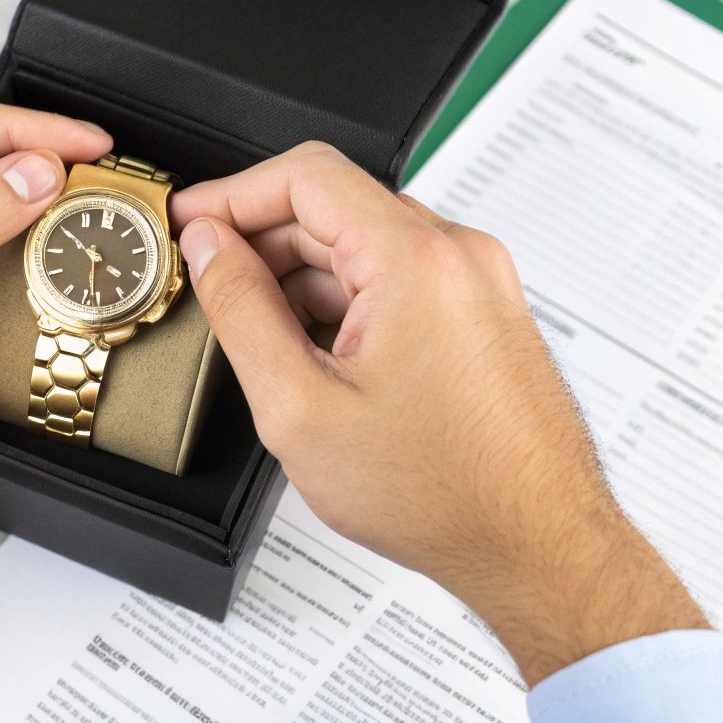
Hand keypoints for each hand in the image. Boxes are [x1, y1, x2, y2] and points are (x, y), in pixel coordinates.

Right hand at [172, 142, 705, 682]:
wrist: (534, 546)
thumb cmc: (444, 494)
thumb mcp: (300, 407)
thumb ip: (242, 312)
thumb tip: (210, 250)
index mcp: (416, 260)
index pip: (305, 175)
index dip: (229, 193)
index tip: (188, 221)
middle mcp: (459, 256)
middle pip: (333, 206)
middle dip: (257, 238)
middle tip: (205, 281)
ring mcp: (477, 283)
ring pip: (363, 244)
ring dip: (298, 274)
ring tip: (254, 334)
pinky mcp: (482, 313)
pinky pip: (396, 278)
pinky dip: (342, 299)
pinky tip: (309, 354)